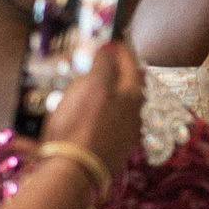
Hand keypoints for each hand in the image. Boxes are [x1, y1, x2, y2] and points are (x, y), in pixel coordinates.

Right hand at [40, 40, 145, 183]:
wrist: (73, 171)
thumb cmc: (81, 123)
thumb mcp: (91, 85)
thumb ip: (103, 64)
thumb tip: (109, 50)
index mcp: (133, 94)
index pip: (129, 61)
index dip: (119, 47)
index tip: (110, 37)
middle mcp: (135, 113)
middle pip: (127, 83)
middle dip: (114, 69)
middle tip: (100, 59)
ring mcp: (126, 133)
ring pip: (118, 103)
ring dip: (107, 90)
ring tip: (89, 84)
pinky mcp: (113, 148)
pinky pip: (109, 120)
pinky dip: (101, 110)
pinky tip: (88, 112)